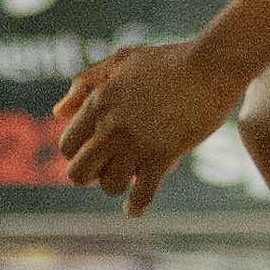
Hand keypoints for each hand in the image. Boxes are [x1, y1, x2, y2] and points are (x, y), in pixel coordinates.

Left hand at [53, 41, 246, 215]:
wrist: (211, 65)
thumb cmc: (170, 60)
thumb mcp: (122, 60)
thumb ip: (85, 82)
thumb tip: (58, 114)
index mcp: (97, 104)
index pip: (67, 146)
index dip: (79, 153)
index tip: (95, 152)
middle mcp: (110, 127)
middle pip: (79, 173)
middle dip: (91, 175)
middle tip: (107, 168)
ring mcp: (135, 144)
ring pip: (109, 186)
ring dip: (118, 185)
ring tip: (131, 176)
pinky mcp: (161, 157)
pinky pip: (142, 194)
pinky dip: (136, 206)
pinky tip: (134, 210)